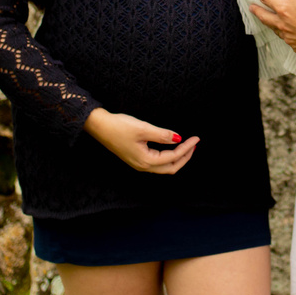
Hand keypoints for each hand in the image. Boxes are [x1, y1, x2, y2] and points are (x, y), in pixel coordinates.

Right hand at [84, 108, 199, 173]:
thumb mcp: (143, 128)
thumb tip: (178, 138)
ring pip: (164, 166)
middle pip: (170, 168)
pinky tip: (171, 147)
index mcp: (145, 161)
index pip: (173, 157)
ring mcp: (138, 164)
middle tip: (194, 144)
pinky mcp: (136, 158)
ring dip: (177, 157)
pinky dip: (168, 156)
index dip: (187, 148)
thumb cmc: (119, 126)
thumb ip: (162, 135)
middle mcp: (142, 166)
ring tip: (187, 146)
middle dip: (185, 157)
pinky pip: (157, 162)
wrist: (99, 126)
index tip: (196, 139)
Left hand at [249, 0, 295, 58]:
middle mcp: (283, 24)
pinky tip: (288, 35)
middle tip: (251, 7)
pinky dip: (286, 36)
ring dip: (270, 24)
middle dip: (257, 11)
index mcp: (284, 9)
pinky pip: (288, 40)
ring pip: (275, 30)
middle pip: (265, 17)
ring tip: (268, 21)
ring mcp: (290, 37)